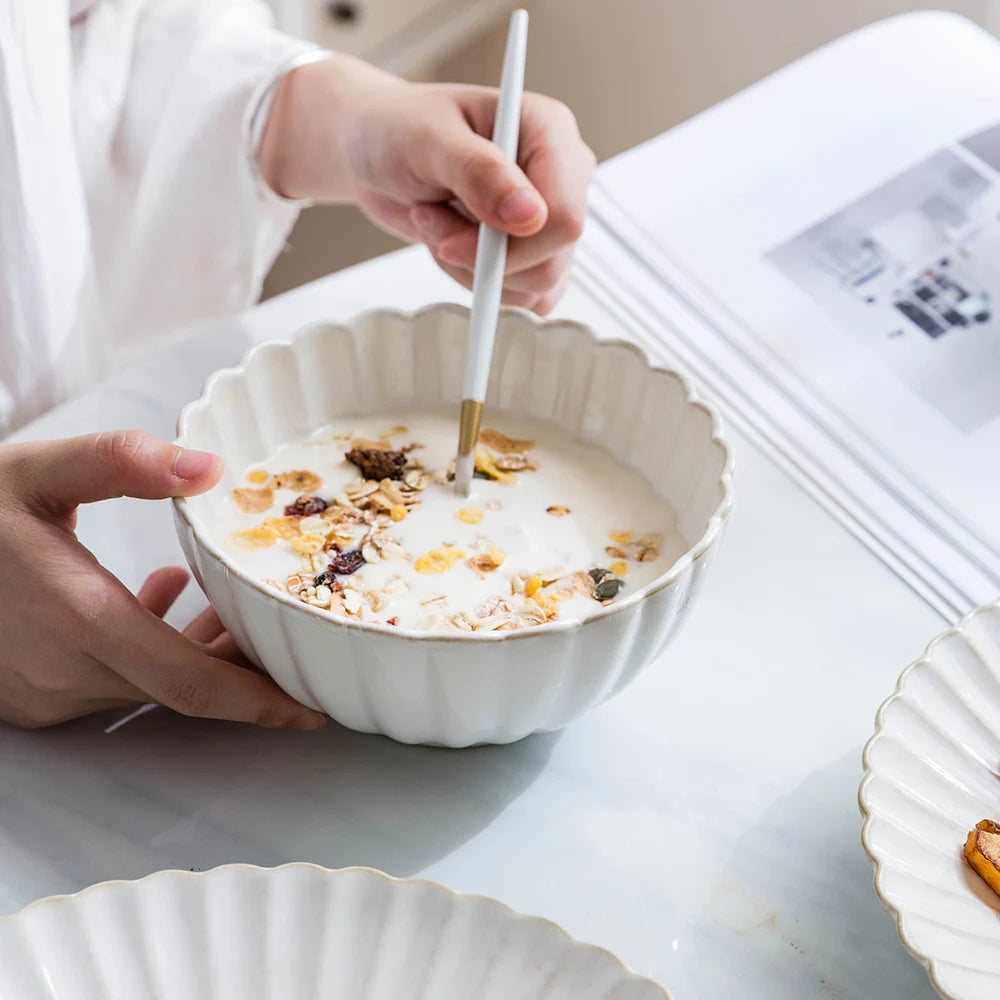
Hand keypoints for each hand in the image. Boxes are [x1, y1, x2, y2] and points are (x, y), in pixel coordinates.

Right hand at [0, 431, 325, 729]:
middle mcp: (63, 671)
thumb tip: (209, 468)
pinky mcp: (32, 692)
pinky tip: (165, 594)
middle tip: (290, 630)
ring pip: (151, 682)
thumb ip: (123, 462)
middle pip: (181, 686)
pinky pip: (116, 679)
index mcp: (75, 621)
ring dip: (200, 649)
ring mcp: (44, 691)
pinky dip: (154, 646)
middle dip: (242, 666)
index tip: (310, 709)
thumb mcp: (37, 469)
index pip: (187, 683)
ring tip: (235, 602)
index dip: (255, 700)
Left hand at [259, 56, 595, 313]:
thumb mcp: (426, 142)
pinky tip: (451, 243)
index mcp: (549, 131)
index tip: (452, 242)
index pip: (564, 216)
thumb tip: (531, 215)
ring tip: (437, 224)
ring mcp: (550, 215)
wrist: (377, 149)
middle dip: (482, 258)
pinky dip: (477, 282)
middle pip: (552, 257)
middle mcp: (561, 174)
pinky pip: (524, 296)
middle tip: (433, 224)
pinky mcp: (534, 249)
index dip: (511, 245)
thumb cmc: (396, 129)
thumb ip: (479, 173)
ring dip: (472, 269)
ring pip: (537, 284)